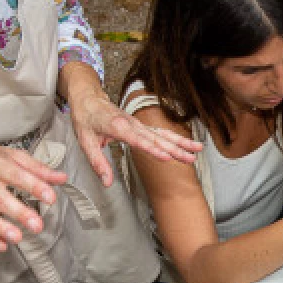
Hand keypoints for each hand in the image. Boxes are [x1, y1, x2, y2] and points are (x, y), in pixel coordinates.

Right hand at [0, 144, 68, 251]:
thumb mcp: (13, 156)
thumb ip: (38, 168)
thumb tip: (61, 178)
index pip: (16, 176)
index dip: (34, 187)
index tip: (50, 197)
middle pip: (2, 200)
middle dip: (19, 214)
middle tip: (37, 225)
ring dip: (2, 229)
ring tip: (17, 238)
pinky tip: (2, 246)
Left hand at [68, 91, 201, 187]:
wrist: (88, 99)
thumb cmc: (85, 118)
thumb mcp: (85, 142)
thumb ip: (98, 163)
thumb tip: (107, 182)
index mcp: (118, 127)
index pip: (139, 141)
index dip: (153, 149)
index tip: (167, 157)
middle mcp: (132, 125)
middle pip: (157, 138)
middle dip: (176, 149)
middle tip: (191, 158)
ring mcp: (139, 124)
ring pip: (163, 134)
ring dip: (181, 142)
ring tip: (198, 149)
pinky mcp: (141, 125)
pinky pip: (160, 132)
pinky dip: (175, 137)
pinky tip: (187, 144)